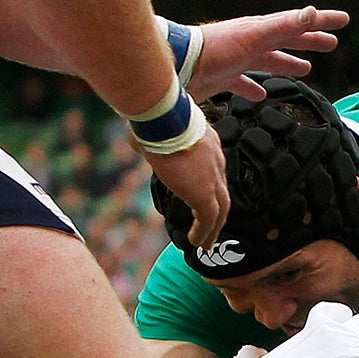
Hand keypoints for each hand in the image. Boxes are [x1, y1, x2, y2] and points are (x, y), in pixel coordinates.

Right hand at [142, 126, 228, 248]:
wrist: (164, 117)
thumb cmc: (152, 114)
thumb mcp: (154, 125)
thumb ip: (151, 135)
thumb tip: (138, 137)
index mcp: (206, 142)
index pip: (212, 168)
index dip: (208, 184)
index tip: (202, 195)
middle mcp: (215, 160)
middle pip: (221, 191)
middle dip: (217, 211)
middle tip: (211, 226)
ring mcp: (213, 177)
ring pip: (220, 208)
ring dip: (213, 227)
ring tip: (205, 243)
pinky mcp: (204, 193)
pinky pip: (209, 218)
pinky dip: (205, 231)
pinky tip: (199, 243)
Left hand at [185, 6, 348, 101]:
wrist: (178, 66)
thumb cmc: (216, 49)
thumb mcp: (255, 36)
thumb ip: (283, 26)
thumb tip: (311, 12)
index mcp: (262, 30)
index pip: (299, 22)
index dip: (322, 21)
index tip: (344, 20)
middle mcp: (252, 42)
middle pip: (288, 40)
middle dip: (309, 41)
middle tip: (331, 44)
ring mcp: (238, 59)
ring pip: (270, 61)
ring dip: (288, 63)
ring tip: (306, 69)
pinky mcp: (224, 77)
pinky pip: (245, 83)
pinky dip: (255, 88)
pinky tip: (260, 95)